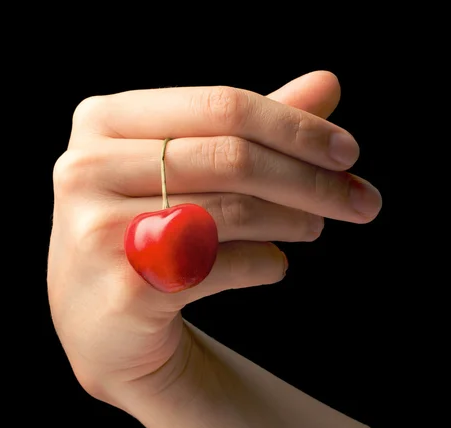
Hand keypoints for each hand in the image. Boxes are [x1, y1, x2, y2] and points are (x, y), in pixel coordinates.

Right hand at [47, 71, 381, 408]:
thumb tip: (329, 83)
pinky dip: (266, 263)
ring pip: (232, 211)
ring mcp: (98, 230)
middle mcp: (87, 168)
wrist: (104, 322)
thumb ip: (256, 128)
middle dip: (312, 181)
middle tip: (363, 201)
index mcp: (104, 121)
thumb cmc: (150, 228)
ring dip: (295, 220)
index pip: (223, 106)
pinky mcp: (124, 288)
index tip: (349, 153)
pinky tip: (274, 264)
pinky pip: (222, 266)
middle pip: (233, 157)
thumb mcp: (192, 169)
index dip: (296, 127)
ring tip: (315, 226)